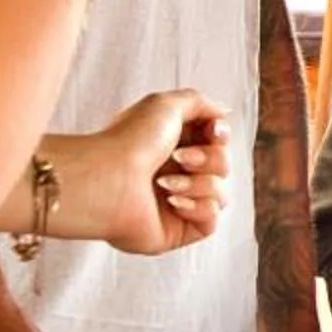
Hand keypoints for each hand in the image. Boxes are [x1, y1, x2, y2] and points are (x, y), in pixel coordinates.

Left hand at [43, 90, 230, 255]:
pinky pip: (212, 218)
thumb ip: (199, 102)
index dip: (221, 134)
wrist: (108, 181)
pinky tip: (170, 202)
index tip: (213, 131)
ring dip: (198, 184)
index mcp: (173, 144)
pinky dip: (196, 207)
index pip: (217, 140)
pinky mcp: (180, 229)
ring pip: (222, 193)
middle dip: (208, 159)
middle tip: (177, 158)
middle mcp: (177, 174)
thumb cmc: (129, 141)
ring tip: (164, 184)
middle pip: (224, 165)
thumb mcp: (166, 104)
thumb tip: (222, 114)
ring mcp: (179, 203)